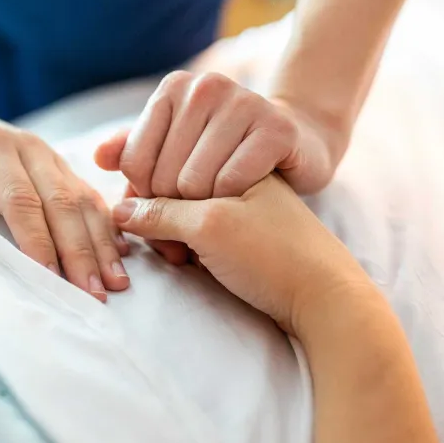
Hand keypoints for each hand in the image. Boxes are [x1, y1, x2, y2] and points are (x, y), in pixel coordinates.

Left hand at [0, 98, 129, 300]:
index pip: (21, 199)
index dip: (37, 239)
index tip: (49, 278)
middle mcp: (29, 147)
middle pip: (63, 202)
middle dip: (80, 251)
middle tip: (94, 293)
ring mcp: (50, 156)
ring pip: (84, 199)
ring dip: (101, 243)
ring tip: (115, 282)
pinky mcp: (60, 166)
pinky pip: (90, 195)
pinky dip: (106, 226)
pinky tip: (118, 254)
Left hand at [94, 70, 338, 200]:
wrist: (296, 146)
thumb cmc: (226, 156)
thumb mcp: (176, 151)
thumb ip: (136, 152)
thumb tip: (97, 158)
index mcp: (174, 87)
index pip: (134, 163)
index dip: (147, 196)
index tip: (169, 203)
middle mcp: (206, 86)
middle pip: (162, 176)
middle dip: (175, 209)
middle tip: (196, 215)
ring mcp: (244, 102)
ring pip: (194, 183)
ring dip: (204, 211)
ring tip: (219, 207)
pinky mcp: (276, 128)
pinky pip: (231, 184)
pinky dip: (233, 203)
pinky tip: (244, 197)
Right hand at [111, 175, 370, 336]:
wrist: (326, 296)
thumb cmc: (275, 254)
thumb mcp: (212, 226)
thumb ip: (161, 213)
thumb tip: (118, 212)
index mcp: (230, 146)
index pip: (159, 159)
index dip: (150, 197)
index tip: (167, 230)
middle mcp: (226, 163)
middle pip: (160, 181)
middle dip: (157, 219)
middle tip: (176, 251)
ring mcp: (226, 192)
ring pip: (168, 206)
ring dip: (166, 234)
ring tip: (184, 259)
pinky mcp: (228, 222)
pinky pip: (185, 223)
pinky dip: (180, 241)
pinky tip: (189, 260)